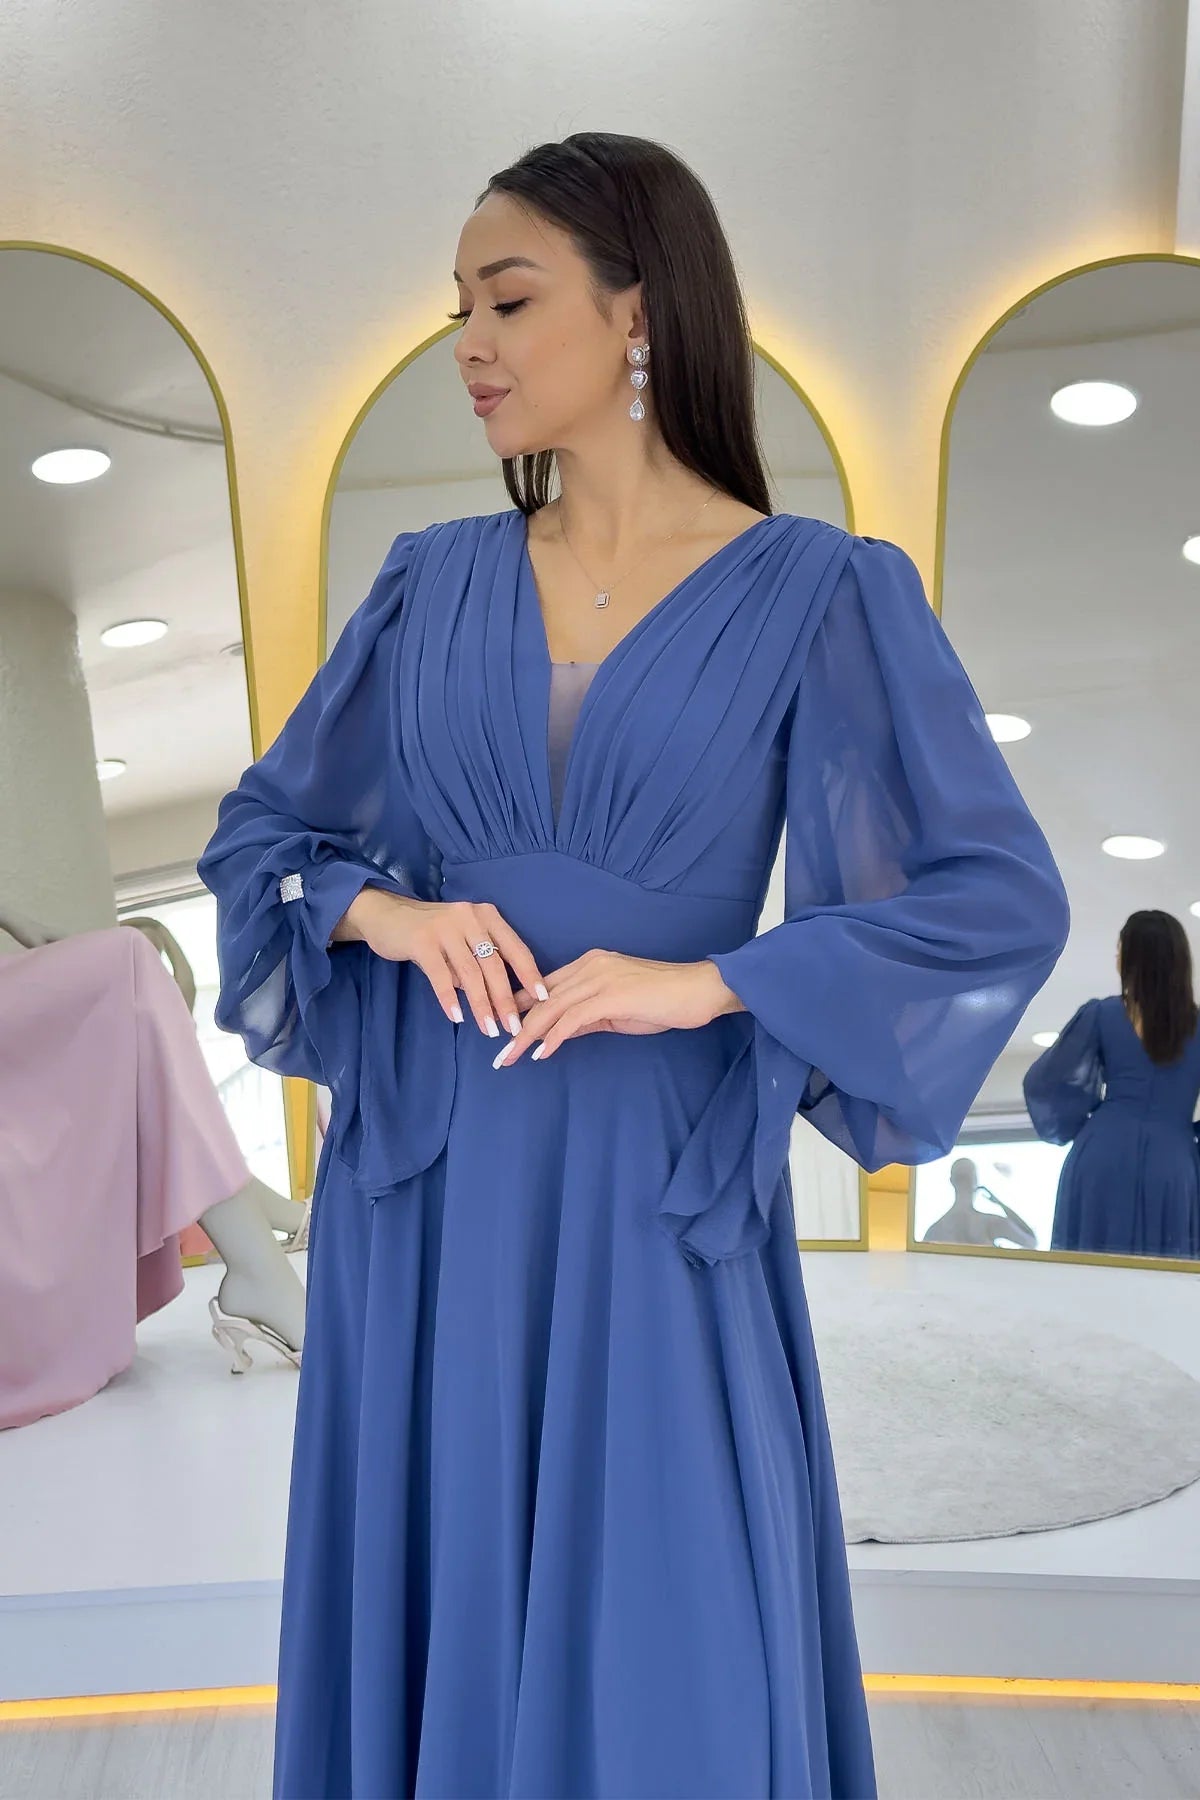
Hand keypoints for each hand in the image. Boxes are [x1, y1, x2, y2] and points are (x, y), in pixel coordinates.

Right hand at [336, 888, 548, 1038]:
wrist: (386, 915)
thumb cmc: (432, 933)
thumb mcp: (462, 940)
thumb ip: (480, 962)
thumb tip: (501, 1000)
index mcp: (487, 916)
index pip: (516, 948)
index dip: (530, 975)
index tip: (543, 999)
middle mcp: (470, 917)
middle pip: (495, 965)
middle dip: (505, 1000)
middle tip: (513, 1027)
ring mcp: (445, 927)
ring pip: (470, 973)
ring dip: (481, 1005)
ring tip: (489, 1029)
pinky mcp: (422, 940)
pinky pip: (441, 975)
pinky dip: (450, 998)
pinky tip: (457, 1017)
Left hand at [492, 950, 743, 1067]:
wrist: (700, 990)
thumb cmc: (664, 1000)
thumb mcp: (617, 1010)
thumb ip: (587, 1018)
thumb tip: (557, 1034)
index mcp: (589, 964)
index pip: (544, 986)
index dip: (520, 1008)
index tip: (503, 1032)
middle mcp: (589, 965)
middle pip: (540, 997)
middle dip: (515, 1025)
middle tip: (498, 1054)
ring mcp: (599, 978)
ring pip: (550, 1007)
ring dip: (526, 1036)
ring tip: (510, 1058)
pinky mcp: (611, 995)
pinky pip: (572, 1018)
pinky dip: (553, 1038)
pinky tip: (541, 1054)